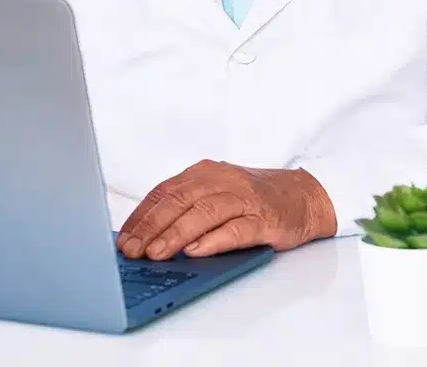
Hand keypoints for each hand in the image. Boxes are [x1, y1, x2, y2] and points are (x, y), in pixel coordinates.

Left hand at [115, 160, 337, 259]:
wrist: (303, 196)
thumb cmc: (253, 199)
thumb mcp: (216, 194)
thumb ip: (186, 208)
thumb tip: (144, 236)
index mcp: (205, 173)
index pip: (164, 192)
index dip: (141, 216)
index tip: (122, 238)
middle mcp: (222, 180)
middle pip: (180, 200)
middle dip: (152, 227)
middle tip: (132, 249)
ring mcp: (244, 199)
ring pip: (204, 213)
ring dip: (177, 234)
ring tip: (157, 253)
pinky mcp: (265, 219)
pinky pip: (237, 229)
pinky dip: (215, 240)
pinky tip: (197, 251)